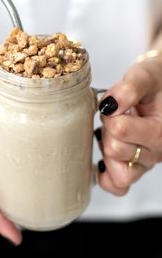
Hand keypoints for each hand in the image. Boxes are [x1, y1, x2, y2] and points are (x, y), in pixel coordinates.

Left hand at [96, 56, 161, 195]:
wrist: (161, 88)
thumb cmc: (156, 82)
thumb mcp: (145, 75)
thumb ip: (129, 88)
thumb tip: (110, 104)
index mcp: (161, 131)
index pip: (120, 129)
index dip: (110, 112)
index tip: (116, 102)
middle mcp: (157, 152)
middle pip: (115, 150)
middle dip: (108, 128)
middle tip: (116, 115)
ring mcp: (146, 163)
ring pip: (118, 173)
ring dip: (108, 150)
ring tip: (114, 132)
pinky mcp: (136, 169)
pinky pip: (118, 186)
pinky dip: (107, 175)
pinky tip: (105, 157)